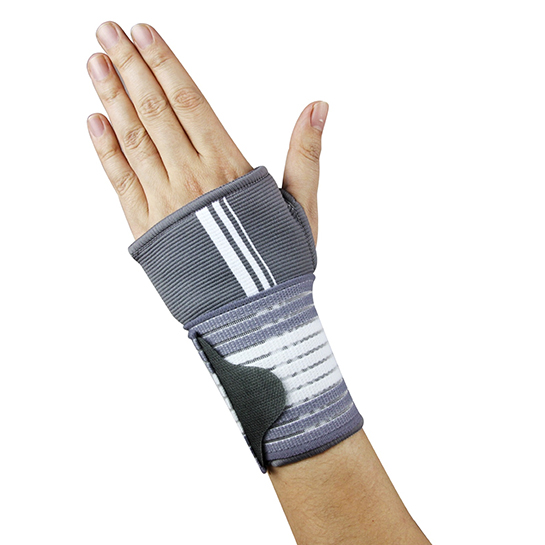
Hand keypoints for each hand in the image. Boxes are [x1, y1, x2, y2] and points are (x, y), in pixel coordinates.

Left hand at [86, 21, 328, 242]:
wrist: (253, 317)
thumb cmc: (280, 263)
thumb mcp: (302, 206)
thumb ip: (306, 153)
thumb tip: (318, 105)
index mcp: (229, 169)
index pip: (190, 103)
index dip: (165, 65)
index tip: (143, 33)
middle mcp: (192, 180)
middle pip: (155, 112)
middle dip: (130, 68)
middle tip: (107, 30)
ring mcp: (165, 204)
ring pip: (133, 140)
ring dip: (111, 98)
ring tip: (95, 62)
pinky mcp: (146, 230)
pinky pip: (121, 182)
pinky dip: (105, 151)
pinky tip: (93, 121)